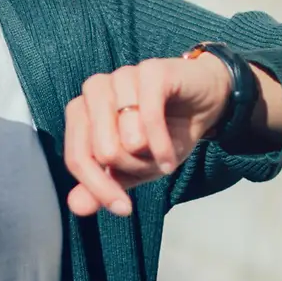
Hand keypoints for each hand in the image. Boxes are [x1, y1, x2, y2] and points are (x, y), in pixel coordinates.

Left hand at [63, 53, 231, 216]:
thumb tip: (77, 207)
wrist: (205, 104)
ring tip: (161, 153)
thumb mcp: (133, 168)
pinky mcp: (150, 70)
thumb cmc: (163, 134)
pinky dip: (162, 144)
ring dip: (149, 155)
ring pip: (125, 136)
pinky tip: (171, 159)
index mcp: (81, 111)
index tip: (123, 209)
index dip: (98, 188)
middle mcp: (95, 89)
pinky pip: (149, 117)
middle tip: (150, 164)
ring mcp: (121, 76)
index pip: (77, 157)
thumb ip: (102, 185)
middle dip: (132, 168)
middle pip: (101, 149)